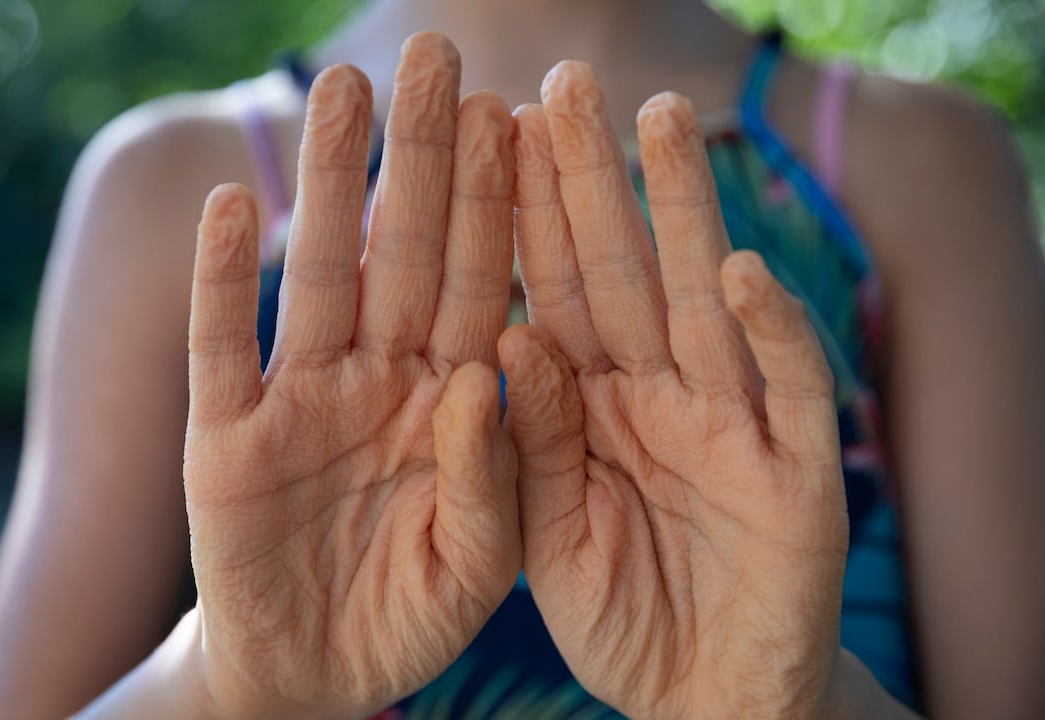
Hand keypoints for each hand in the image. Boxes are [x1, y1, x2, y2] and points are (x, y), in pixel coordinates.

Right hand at [182, 33, 519, 719]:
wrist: (310, 677)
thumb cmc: (408, 616)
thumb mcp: (476, 564)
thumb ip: (490, 473)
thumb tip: (487, 371)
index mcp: (450, 401)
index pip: (480, 284)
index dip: (496, 202)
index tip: (517, 112)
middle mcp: (377, 381)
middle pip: (404, 253)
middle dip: (422, 158)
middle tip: (437, 55)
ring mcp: (298, 401)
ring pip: (320, 275)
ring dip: (330, 186)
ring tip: (341, 93)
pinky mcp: (222, 439)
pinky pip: (222, 348)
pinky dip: (224, 281)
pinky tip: (234, 205)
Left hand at [500, 63, 848, 719]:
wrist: (700, 702)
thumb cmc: (620, 612)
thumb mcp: (545, 530)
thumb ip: (533, 438)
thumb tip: (511, 336)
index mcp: (589, 405)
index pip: (553, 292)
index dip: (526, 214)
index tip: (495, 130)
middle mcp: (659, 396)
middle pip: (620, 271)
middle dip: (593, 182)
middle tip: (567, 81)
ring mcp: (731, 426)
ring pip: (702, 304)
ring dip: (683, 214)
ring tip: (657, 123)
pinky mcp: (797, 475)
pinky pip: (785, 392)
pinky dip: (768, 334)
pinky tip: (733, 268)